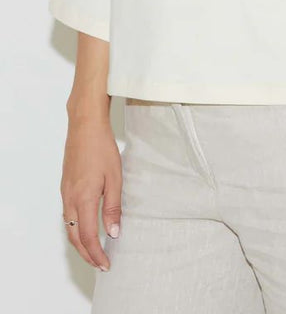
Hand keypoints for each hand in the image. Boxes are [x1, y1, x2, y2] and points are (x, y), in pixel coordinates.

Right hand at [60, 114, 121, 271]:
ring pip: (69, 228)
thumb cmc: (102, 148)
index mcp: (83, 199)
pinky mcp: (65, 187)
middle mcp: (70, 199)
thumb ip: (113, 208)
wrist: (85, 126)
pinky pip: (68, 215)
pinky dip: (76, 229)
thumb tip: (113, 233)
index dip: (96, 254)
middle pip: (74, 237)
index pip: (87, 237)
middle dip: (87, 254)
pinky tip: (85, 228)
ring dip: (80, 243)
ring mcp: (65, 193)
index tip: (106, 264)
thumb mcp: (115, 178)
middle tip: (101, 264)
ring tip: (95, 251)